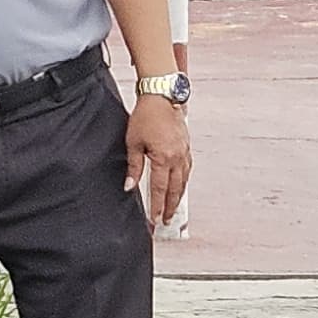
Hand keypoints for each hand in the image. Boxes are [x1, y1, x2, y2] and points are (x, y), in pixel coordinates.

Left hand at [125, 92, 190, 226]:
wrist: (161, 96)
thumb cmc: (146, 115)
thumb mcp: (133, 143)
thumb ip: (134, 167)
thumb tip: (129, 186)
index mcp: (164, 158)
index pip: (159, 189)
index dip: (157, 206)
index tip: (155, 219)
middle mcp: (177, 157)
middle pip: (175, 189)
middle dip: (170, 207)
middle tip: (166, 221)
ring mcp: (184, 152)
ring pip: (183, 180)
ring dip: (179, 196)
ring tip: (174, 209)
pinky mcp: (186, 146)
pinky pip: (187, 169)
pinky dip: (184, 180)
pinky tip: (181, 186)